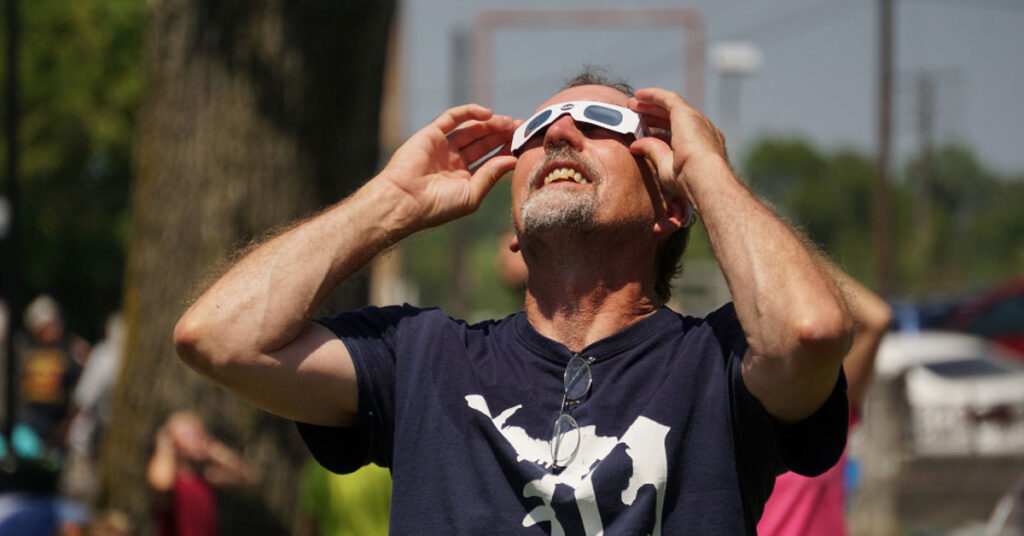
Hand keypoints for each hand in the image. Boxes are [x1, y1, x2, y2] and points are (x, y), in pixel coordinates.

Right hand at [376, 104, 517, 230]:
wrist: (405, 200)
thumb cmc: (438, 205)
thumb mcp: (472, 194)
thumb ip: (491, 175)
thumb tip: (513, 160)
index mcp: (464, 177)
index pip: (490, 159)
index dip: (506, 150)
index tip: (523, 143)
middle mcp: (454, 160)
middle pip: (483, 142)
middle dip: (502, 134)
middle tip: (521, 127)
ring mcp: (442, 146)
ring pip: (472, 129)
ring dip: (491, 124)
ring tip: (509, 123)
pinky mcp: (431, 133)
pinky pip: (453, 117)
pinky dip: (470, 112)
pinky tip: (488, 114)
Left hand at [627, 87, 728, 205]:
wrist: (703, 177)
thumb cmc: (687, 180)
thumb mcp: (665, 165)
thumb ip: (652, 151)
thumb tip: (635, 145)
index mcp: (700, 145)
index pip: (676, 133)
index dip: (658, 129)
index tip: (643, 129)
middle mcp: (701, 130)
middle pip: (672, 117)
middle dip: (652, 114)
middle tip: (635, 112)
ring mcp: (696, 120)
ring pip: (669, 106)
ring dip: (650, 104)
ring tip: (633, 103)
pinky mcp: (686, 113)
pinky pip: (668, 98)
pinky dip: (653, 95)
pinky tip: (639, 94)